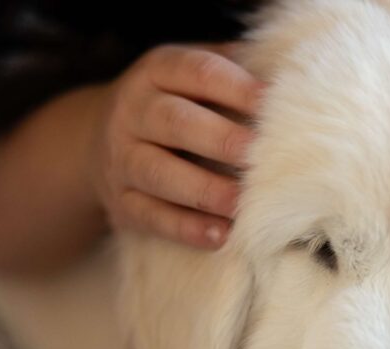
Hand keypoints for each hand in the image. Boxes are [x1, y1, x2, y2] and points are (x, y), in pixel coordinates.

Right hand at [89, 44, 262, 247]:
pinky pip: (152, 216)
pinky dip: (187, 228)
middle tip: (260, 157)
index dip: (237, 87)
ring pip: (160, 173)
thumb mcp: (192, 79)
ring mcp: (122, 158)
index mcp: (157, 72)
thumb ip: (234, 73)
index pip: (197, 72)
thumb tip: (295, 78)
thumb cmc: (175, 105)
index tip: (274, 103)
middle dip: (222, 140)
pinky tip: (221, 235)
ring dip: (206, 191)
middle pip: (176, 122)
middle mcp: (133, 111)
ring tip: (243, 204)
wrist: (95, 140)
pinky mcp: (121, 201)